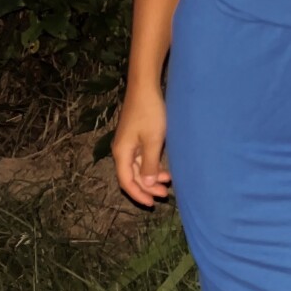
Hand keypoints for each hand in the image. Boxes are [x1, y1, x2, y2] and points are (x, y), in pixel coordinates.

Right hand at [111, 86, 172, 206]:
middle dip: (148, 187)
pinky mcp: (136, 136)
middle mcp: (122, 150)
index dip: (138, 194)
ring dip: (152, 176)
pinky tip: (164, 168)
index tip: (151, 203)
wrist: (145, 86)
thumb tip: (147, 185)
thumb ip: (150, 164)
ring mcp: (129, 143)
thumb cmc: (149, 112)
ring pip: (139, 167)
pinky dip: (153, 164)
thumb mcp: (152, 141)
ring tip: (168, 181)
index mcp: (122, 153)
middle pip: (133, 176)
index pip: (126, 182)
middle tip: (165, 194)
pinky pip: (143, 157)